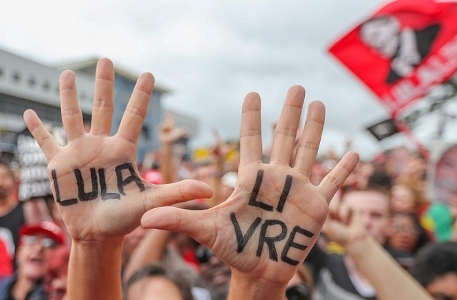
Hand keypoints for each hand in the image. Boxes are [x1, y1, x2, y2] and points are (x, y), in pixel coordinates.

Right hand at [23, 58, 211, 241]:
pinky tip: (28, 113)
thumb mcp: (151, 201)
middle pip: (102, 108)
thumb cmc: (125, 218)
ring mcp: (78, 153)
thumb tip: (207, 191)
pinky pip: (46, 142)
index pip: (133, 116)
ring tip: (65, 73)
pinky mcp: (59, 165)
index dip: (141, 96)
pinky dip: (37, 129)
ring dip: (68, 96)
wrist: (98, 234)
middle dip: (104, 84)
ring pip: (72, 117)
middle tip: (106, 59)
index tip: (149, 74)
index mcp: (123, 150)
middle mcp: (101, 146)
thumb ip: (176, 192)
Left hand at [141, 86, 358, 287]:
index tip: (252, 93)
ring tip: (319, 103)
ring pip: (308, 150)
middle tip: (295, 85)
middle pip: (284, 136)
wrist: (258, 271)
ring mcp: (298, 189)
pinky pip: (333, 183)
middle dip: (289, 111)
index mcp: (251, 178)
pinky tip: (354, 153)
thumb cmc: (233, 249)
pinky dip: (343, 169)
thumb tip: (145, 218)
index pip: (251, 139)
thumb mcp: (207, 231)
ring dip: (314, 128)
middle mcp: (276, 177)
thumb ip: (179, 220)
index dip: (252, 116)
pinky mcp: (317, 206)